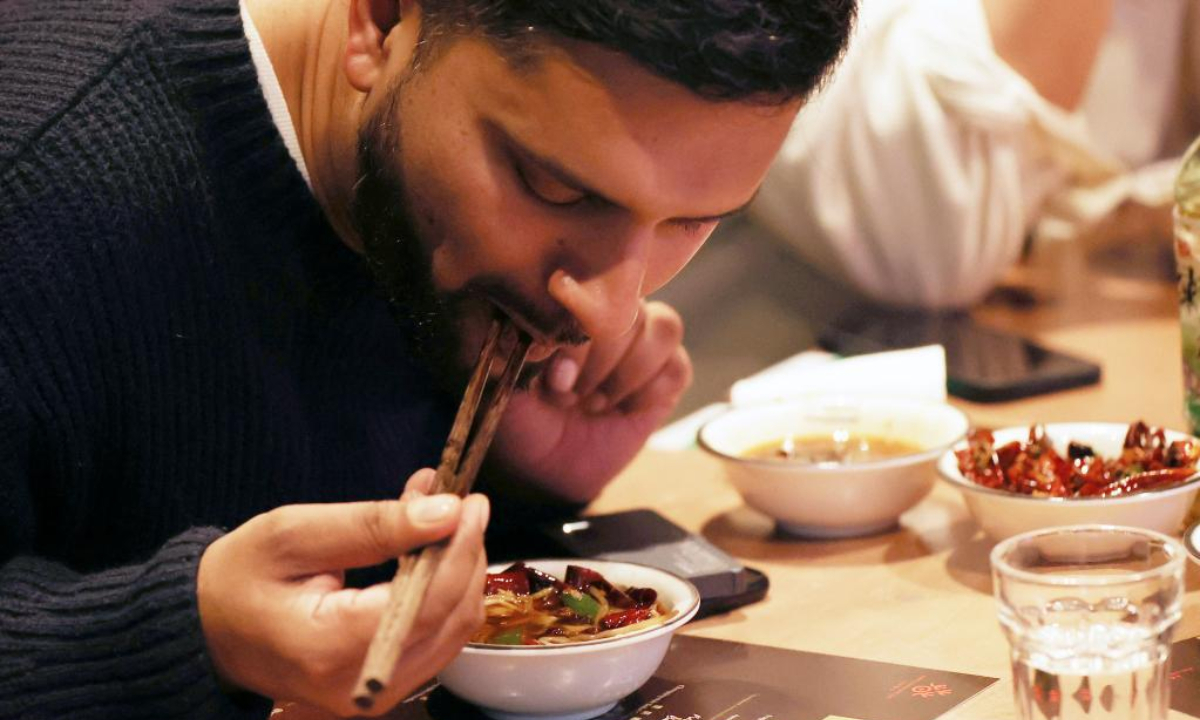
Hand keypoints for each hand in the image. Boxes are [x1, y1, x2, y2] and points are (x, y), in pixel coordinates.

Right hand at [197, 469, 487, 716]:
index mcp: (331, 646)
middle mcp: (361, 684)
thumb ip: (374, 524)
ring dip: (460, 571)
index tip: (470, 502)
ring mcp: (375, 695)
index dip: (460, 547)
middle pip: (451, 616)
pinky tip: (431, 554)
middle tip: (462, 503)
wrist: (209, 629)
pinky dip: (445, 593)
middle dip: (466, 554)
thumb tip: (446, 512)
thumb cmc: (241, 577)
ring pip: (454, 630)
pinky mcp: (384, 688)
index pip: (428, 600)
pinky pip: (437, 639)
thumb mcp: (296, 533)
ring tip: (445, 522)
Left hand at [491, 300, 691, 502]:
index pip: (588, 291)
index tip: (552, 373)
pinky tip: (623, 409)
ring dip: (626, 374)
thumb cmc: (521, 420)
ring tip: (595, 404)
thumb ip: (504, 346)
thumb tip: (522, 325)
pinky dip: (650, 391)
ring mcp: (642, 341)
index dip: (575, 335)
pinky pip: (677, 366)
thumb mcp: (499, 384)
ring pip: (662, 329)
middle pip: (629, 308)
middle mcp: (610, 313)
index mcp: (570, 305)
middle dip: (597, 360)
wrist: (550, 471)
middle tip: (569, 396)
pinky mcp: (668, 375)